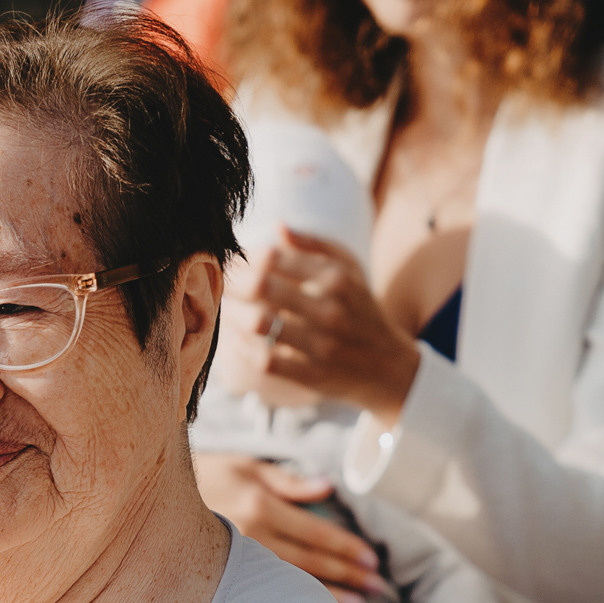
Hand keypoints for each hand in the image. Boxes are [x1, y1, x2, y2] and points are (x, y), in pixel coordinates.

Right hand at [192, 452, 382, 602]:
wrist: (153, 502)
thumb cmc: (205, 475)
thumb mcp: (245, 466)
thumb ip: (288, 481)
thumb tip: (328, 488)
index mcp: (261, 507)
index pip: (317, 534)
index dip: (347, 548)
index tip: (372, 559)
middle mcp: (253, 539)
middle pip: (312, 561)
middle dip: (349, 575)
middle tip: (379, 587)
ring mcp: (239, 562)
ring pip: (294, 581)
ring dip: (331, 594)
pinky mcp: (227, 576)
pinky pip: (271, 590)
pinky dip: (299, 599)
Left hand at [223, 231, 419, 424]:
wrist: (387, 367)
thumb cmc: (361, 310)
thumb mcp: (350, 270)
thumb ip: (315, 246)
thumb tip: (278, 227)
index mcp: (336, 278)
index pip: (273, 258)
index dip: (242, 258)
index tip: (228, 260)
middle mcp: (330, 310)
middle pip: (260, 287)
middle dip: (230, 282)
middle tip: (216, 282)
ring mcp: (321, 345)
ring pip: (258, 324)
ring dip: (231, 314)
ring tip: (220, 307)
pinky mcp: (312, 375)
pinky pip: (264, 359)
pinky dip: (242, 348)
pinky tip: (234, 338)